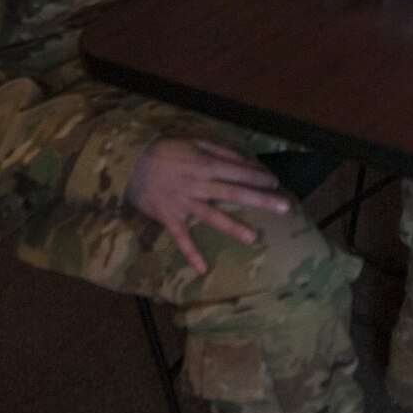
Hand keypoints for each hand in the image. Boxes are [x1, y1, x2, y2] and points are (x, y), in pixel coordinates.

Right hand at [127, 138, 288, 276]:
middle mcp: (198, 184)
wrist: (128, 163)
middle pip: (233, 193)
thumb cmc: (165, 151)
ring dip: (233, 227)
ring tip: (254, 238)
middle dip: (260, 200)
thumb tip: (246, 161)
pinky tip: (202, 269)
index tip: (275, 183)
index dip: (257, 177)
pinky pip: (180, 238)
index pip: (238, 172)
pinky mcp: (168, 218)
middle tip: (284, 207)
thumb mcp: (194, 142)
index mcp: (205, 164)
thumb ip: (220, 151)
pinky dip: (190, 254)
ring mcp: (183, 203)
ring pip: (212, 217)